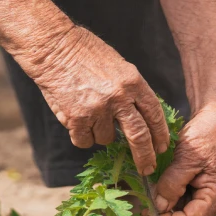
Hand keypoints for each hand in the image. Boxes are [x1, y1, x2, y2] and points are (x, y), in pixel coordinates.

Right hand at [26, 26, 169, 174]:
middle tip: (148, 168)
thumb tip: (142, 118)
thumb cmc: (85, 53)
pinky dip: (81, 136)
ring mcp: (98, 109)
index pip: (154, 114)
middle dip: (145, 156)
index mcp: (133, 82)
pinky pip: (84, 141)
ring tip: (89, 113)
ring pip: (106, 139)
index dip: (160, 134)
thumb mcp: (118, 66)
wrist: (54, 47)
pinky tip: (76, 119)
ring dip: (100, 133)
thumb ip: (131, 91)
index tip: (161, 147)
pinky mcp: (77, 119)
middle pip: (139, 136)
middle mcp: (119, 97)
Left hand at [154, 104, 215, 215]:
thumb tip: (158, 207)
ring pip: (185, 213)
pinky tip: (157, 191)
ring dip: (167, 209)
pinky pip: (185, 201)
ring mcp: (211, 195)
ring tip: (148, 199)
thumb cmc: (206, 133)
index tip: (147, 213)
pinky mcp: (203, 188)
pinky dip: (170, 199)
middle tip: (143, 208)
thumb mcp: (187, 157)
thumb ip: (172, 184)